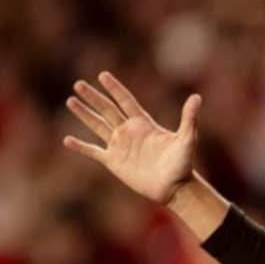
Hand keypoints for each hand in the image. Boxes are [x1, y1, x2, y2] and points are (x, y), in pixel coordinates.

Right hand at [63, 72, 201, 206]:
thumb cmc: (183, 164)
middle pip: (107, 110)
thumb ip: (189, 118)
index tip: (103, 75)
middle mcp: (129, 132)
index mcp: (144, 124)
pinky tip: (67, 140)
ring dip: (84, 114)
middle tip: (78, 84)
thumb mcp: (187, 139)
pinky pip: (93, 152)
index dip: (115, 89)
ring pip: (98, 126)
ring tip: (70, 101)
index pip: (126, 101)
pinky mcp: (114, 162)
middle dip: (94, 97)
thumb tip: (197, 97)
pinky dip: (81, 147)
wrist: (175, 188)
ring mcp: (120, 146)